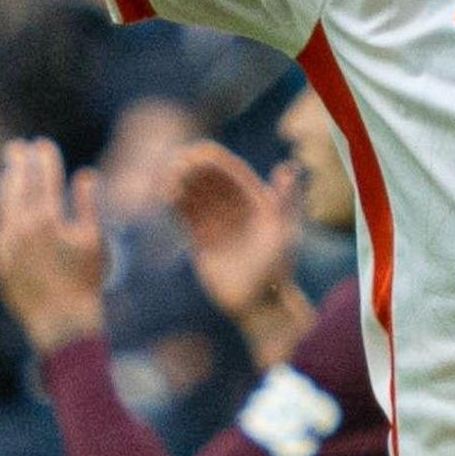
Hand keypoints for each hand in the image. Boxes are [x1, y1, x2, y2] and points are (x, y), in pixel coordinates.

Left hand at [0, 137, 108, 352]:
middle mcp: (21, 228)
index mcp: (48, 219)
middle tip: (17, 147)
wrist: (61, 323)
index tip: (44, 144)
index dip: (45, 158)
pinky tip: (6, 206)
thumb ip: (88, 204)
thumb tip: (85, 174)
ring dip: (7, 185)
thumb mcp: (93, 241)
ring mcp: (5, 244)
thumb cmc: (85, 282)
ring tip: (9, 171)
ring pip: (3, 206)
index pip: (44, 178)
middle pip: (17, 186)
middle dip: (18, 163)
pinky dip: (3, 211)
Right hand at [171, 140, 302, 315]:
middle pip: (210, 180)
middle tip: (176, 163)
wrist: (260, 304)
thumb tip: (288, 166)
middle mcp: (236, 210)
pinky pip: (185, 218)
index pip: (231, 172)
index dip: (213, 159)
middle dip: (192, 169)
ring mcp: (218, 225)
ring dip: (180, 184)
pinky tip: (165, 196)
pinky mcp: (202, 242)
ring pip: (195, 196)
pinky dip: (175, 205)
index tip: (195, 151)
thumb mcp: (286, 233)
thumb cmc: (278, 269)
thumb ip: (287, 201)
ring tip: (167, 178)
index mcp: (257, 201)